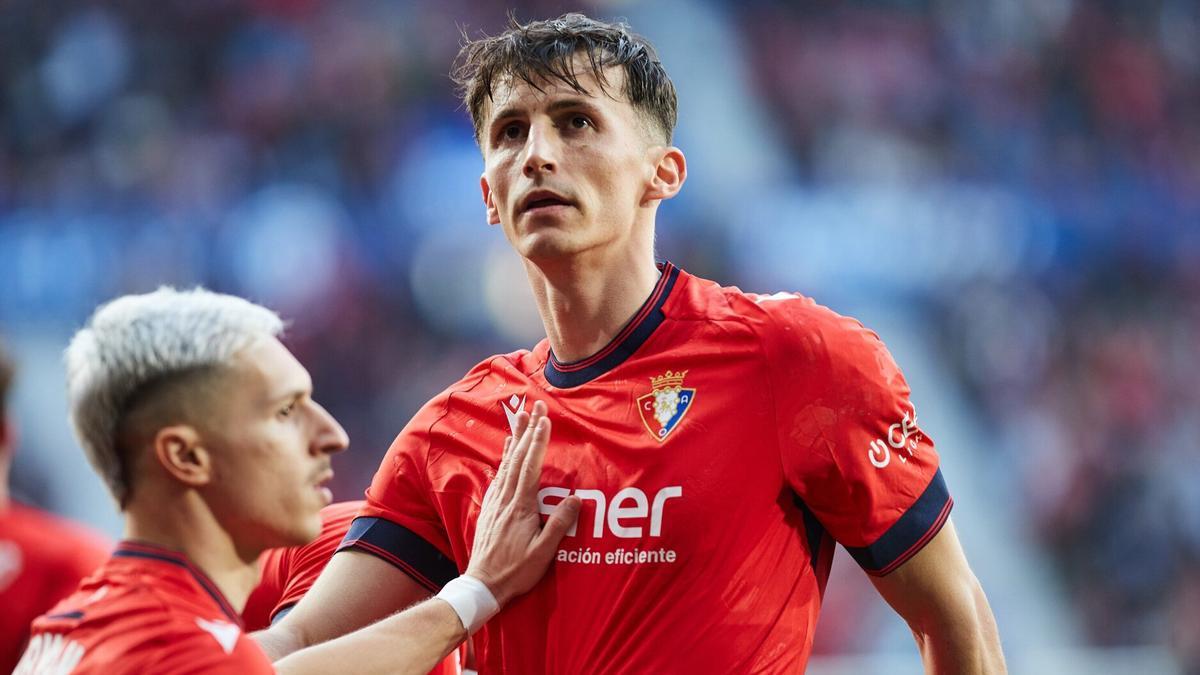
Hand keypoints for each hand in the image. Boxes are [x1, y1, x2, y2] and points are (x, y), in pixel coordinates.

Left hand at [465, 400, 579, 606]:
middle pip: (517, 457)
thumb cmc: (515, 571)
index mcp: (521, 507)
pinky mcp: (490, 508)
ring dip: (514, 438)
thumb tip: (573, 498)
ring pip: (507, 463)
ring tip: (520, 417)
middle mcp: (506, 499)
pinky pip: (499, 474)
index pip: (531, 467)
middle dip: (527, 430)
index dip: (538, 442)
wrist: (482, 584)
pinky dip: (504, 457)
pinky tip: (506, 449)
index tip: (545, 420)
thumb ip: (558, 524)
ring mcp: (496, 502)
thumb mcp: (543, 553)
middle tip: (534, 405)